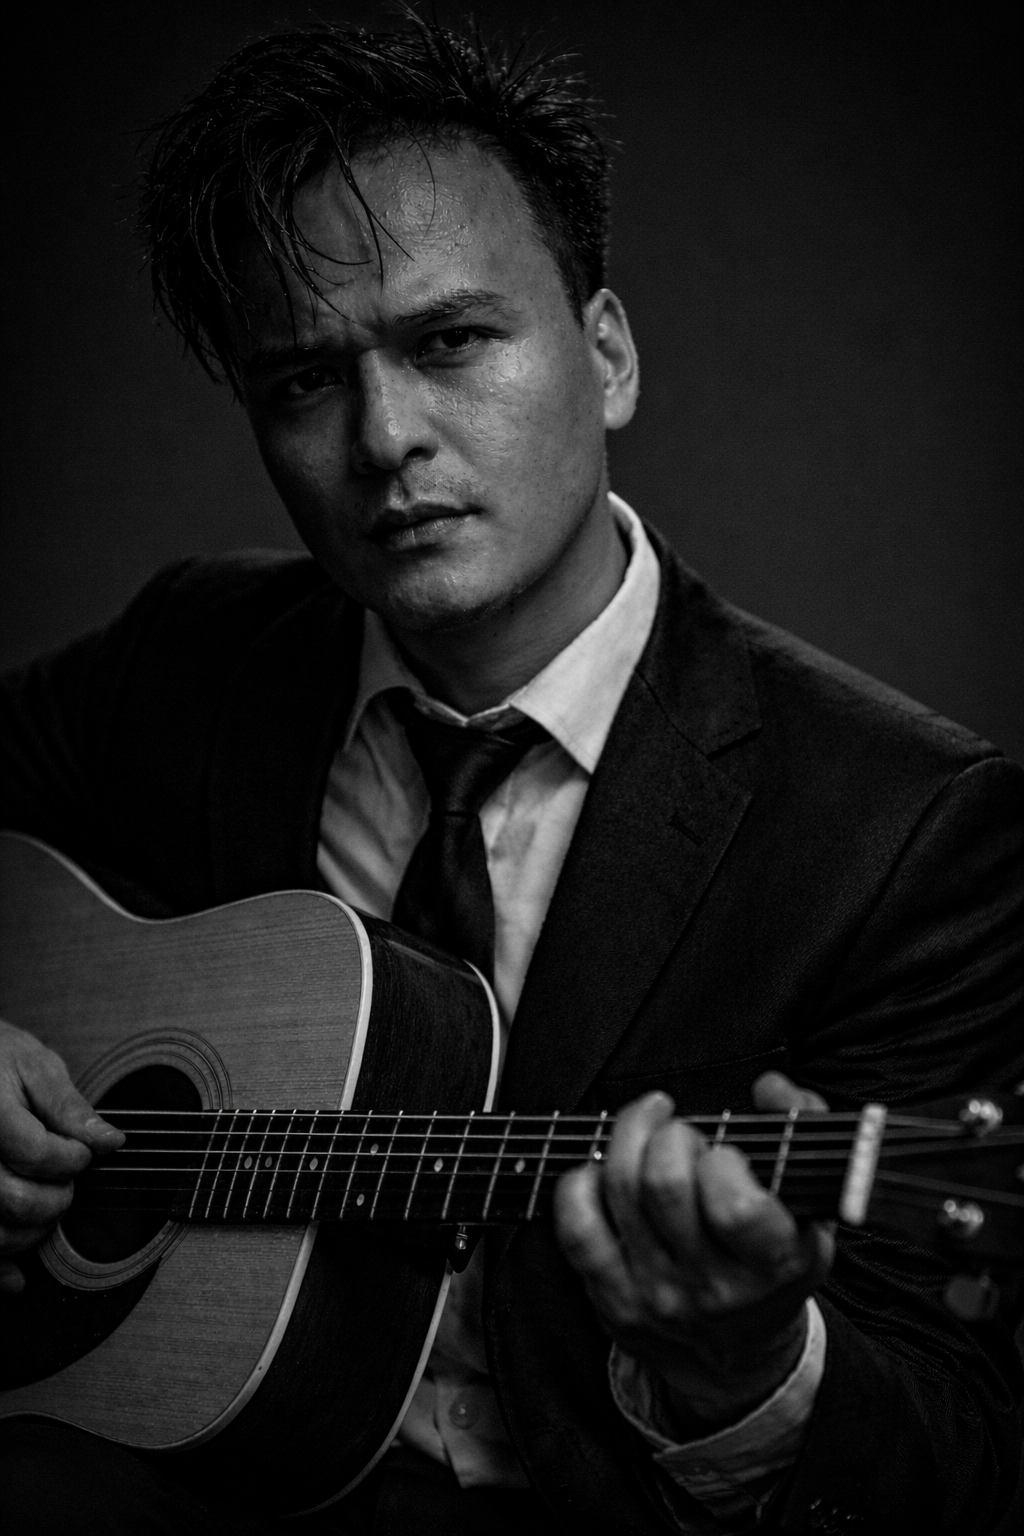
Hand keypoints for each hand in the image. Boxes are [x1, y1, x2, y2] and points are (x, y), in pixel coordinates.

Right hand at [0, 1017, 122, 1292]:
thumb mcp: (33, 1064)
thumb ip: (68, 1106)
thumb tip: (111, 1141)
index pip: (35, 1153)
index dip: (72, 1159)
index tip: (83, 1154)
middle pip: (13, 1200)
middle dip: (55, 1198)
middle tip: (69, 1181)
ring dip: (31, 1234)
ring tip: (48, 1206)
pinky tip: (20, 1274)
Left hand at [554, 1072, 833, 1432]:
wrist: (737, 1357)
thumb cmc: (773, 1259)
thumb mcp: (811, 1205)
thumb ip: (803, 1128)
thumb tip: (770, 1087)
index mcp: (775, 1264)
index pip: (736, 1206)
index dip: (724, 1161)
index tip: (727, 1153)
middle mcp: (714, 1288)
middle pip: (665, 1184)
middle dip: (671, 1135)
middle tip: (684, 1135)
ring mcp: (658, 1296)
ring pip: (620, 1190)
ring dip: (630, 1137)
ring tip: (649, 1129)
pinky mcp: (612, 1301)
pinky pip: (577, 1226)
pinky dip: (581, 1182)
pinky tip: (602, 1170)